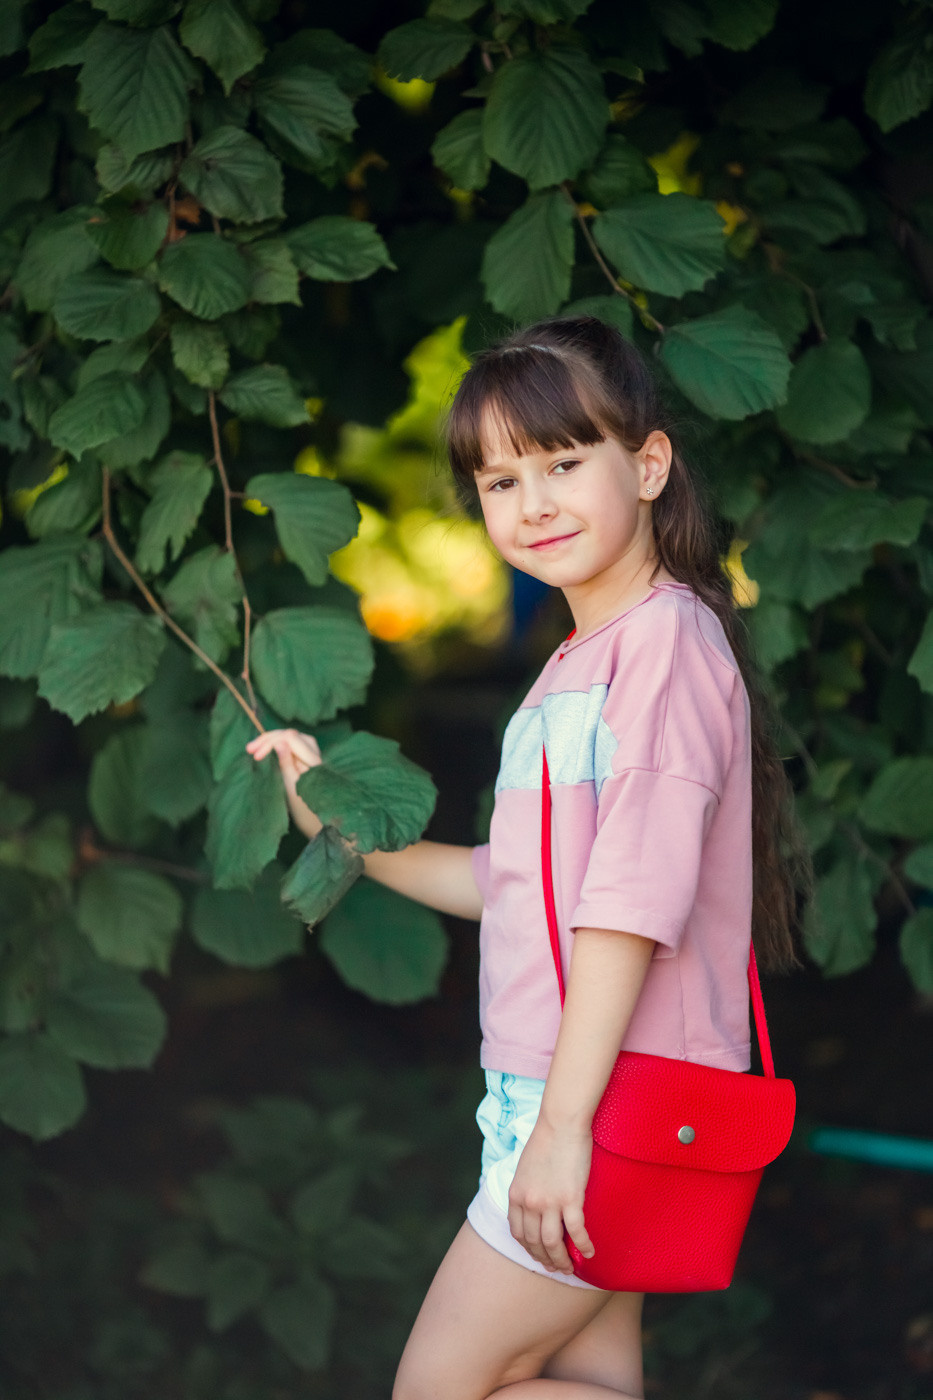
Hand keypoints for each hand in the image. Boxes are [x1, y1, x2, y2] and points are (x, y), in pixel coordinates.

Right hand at [246, 728, 323, 839]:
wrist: (317, 821)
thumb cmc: (304, 808)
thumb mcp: (291, 786)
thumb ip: (286, 763)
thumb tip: (279, 742)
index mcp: (313, 760)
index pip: (290, 738)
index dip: (270, 743)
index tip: (255, 756)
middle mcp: (315, 752)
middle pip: (290, 734)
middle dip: (268, 739)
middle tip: (249, 749)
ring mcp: (311, 754)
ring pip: (290, 737)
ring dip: (271, 740)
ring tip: (253, 748)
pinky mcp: (306, 758)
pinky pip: (292, 745)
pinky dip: (277, 745)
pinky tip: (265, 749)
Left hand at [506, 1118, 594, 1273]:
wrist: (561, 1122)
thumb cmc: (546, 1140)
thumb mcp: (525, 1168)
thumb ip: (527, 1189)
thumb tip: (535, 1207)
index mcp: (515, 1194)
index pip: (518, 1233)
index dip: (529, 1249)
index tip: (538, 1256)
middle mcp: (529, 1202)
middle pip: (534, 1243)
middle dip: (545, 1260)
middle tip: (556, 1268)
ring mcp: (549, 1202)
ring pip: (552, 1244)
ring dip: (561, 1260)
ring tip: (571, 1268)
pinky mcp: (570, 1198)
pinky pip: (576, 1231)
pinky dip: (583, 1246)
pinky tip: (589, 1253)